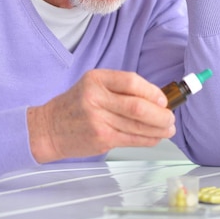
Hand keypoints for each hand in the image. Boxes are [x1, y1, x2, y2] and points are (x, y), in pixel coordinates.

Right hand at [27, 69, 175, 162]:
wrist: (48, 128)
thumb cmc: (75, 105)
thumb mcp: (93, 85)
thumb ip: (119, 88)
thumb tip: (156, 97)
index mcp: (96, 79)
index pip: (131, 81)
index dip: (152, 91)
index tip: (163, 99)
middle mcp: (96, 98)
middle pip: (138, 106)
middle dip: (160, 114)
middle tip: (170, 117)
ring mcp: (98, 120)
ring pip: (137, 126)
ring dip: (158, 129)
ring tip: (168, 128)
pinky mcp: (100, 138)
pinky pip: (131, 139)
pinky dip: (147, 139)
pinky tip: (155, 137)